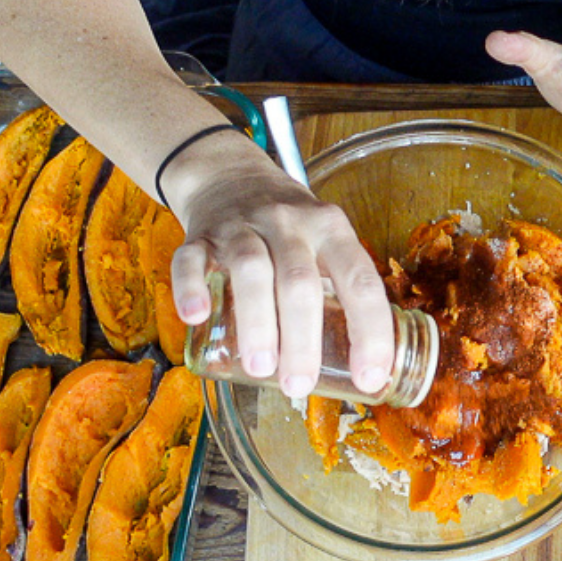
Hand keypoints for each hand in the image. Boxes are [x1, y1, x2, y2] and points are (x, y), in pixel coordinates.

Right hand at [164, 137, 393, 399]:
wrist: (230, 175)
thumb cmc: (291, 228)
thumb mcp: (327, 241)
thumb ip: (342, 291)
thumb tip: (366, 372)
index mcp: (331, 230)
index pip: (360, 281)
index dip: (370, 331)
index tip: (369, 378)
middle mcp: (290, 223)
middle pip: (300, 282)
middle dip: (302, 339)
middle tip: (299, 386)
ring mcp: (242, 226)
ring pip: (251, 270)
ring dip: (257, 322)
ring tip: (259, 369)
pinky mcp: (200, 235)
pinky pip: (191, 259)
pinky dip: (191, 287)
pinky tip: (196, 317)